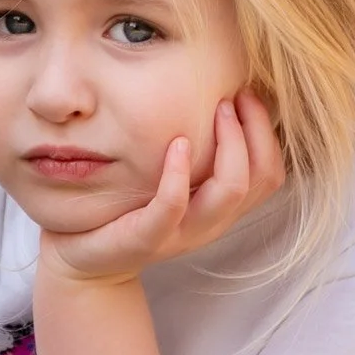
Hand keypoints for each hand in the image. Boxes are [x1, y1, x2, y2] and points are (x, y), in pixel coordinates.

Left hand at [37, 88, 285, 286]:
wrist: (85, 260)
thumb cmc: (128, 208)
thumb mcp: (169, 181)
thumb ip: (192, 155)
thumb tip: (209, 97)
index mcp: (220, 209)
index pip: (270, 173)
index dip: (266, 131)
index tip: (247, 94)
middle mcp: (211, 223)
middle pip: (260, 178)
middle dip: (255, 130)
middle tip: (234, 95)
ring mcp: (181, 233)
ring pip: (230, 191)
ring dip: (230, 144)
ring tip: (217, 109)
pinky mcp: (147, 239)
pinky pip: (173, 206)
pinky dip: (180, 172)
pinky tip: (177, 143)